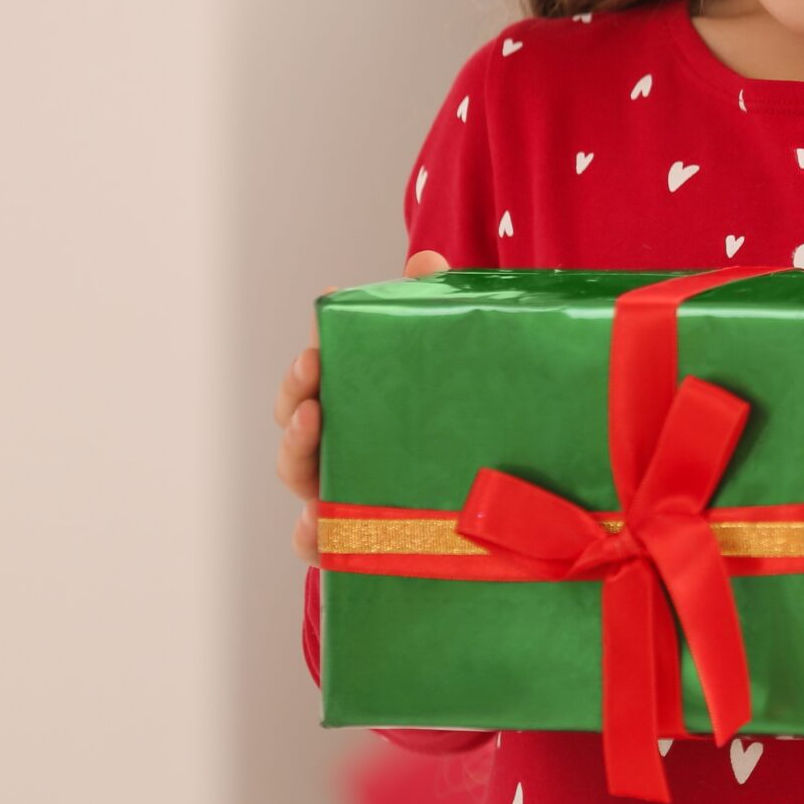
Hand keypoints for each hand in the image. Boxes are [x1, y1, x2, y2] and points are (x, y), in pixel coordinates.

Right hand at [277, 249, 448, 561]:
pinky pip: (321, 545)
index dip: (314, 349)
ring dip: (296, 446)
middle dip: (295, 389)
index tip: (323, 322)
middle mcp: (344, 449)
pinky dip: (312, 535)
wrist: (507, 514)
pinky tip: (319, 521)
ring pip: (299, 475)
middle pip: (296, 420)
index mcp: (359, 405)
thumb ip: (437, 311)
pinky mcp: (360, 543)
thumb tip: (424, 259)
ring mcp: (345, 496)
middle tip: (313, 365)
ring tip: (314, 420)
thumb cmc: (461, 431)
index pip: (319, 375)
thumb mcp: (456, 370)